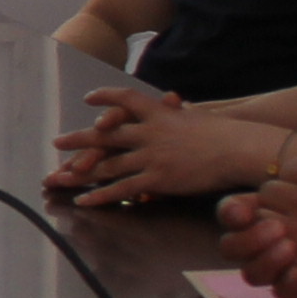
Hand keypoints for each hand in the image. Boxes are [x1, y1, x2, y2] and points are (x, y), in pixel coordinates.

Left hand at [51, 81, 275, 206]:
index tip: (89, 100)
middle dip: (79, 138)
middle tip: (57, 141)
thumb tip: (173, 111)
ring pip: (108, 164)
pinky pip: (122, 189)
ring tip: (60, 174)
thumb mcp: (195, 118)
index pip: (125, 98)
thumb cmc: (225, 134)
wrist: (239, 148)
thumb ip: (177, 117)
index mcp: (159, 113)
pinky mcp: (157, 179)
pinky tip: (83, 199)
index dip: (105, 98)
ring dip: (81, 170)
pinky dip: (100, 194)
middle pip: (105, 134)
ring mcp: (151, 156)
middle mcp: (149, 132)